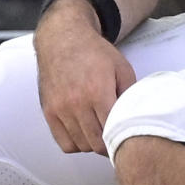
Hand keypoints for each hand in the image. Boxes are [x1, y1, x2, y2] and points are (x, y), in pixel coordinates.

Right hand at [34, 5, 136, 154]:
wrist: (63, 39)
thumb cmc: (93, 52)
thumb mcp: (122, 68)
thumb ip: (130, 95)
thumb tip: (135, 119)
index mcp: (98, 92)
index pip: (112, 132)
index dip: (122, 139)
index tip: (126, 138)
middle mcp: (77, 103)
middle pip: (96, 144)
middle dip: (108, 145)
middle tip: (114, 139)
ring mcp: (60, 109)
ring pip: (81, 146)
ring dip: (92, 144)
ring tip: (99, 133)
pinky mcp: (49, 112)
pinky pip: (64, 143)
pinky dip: (75, 144)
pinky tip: (83, 133)